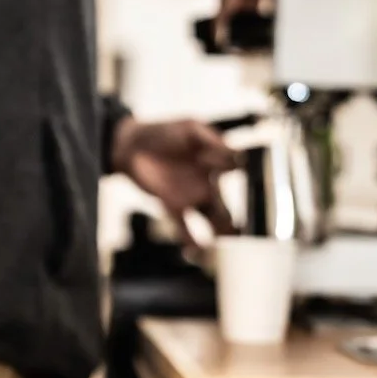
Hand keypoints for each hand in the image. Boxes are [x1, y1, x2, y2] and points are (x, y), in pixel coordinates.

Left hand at [111, 117, 239, 242]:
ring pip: (212, 220)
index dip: (238, 169)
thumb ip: (212, 139)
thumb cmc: (164, 132)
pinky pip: (185, 227)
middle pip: (226, 205)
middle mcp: (207, 182)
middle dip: (236, 219)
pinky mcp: (171, 205)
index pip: (235, 169)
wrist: (132, 145)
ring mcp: (191, 196)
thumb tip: (235, 152)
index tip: (235, 169)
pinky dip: (191, 239)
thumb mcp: (191, 128)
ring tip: (228, 243)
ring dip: (220, 232)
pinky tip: (197, 249)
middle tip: (244, 229)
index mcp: (215, 161)